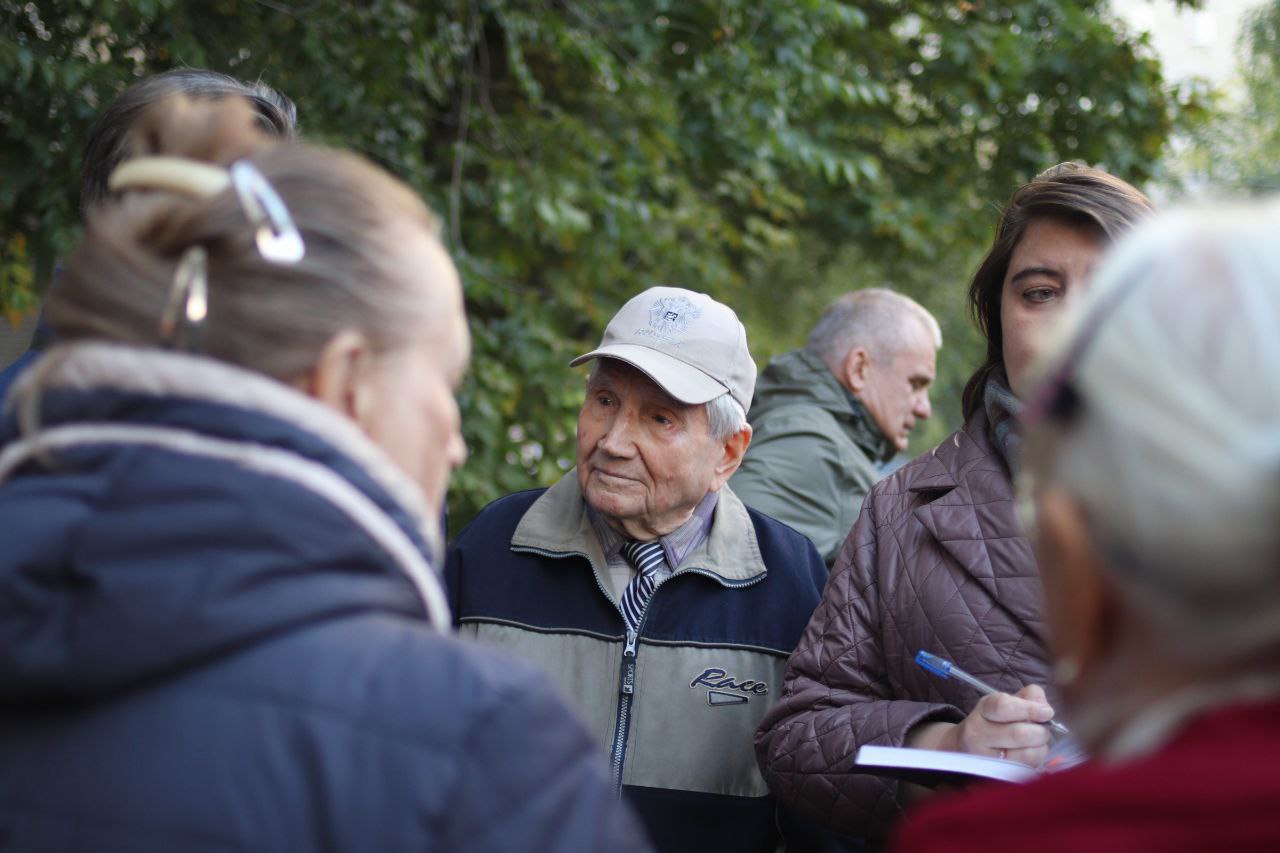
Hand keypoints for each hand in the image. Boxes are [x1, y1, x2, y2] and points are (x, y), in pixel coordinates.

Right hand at [908, 685, 1054, 767]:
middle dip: (1040, 731)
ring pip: (1027, 755)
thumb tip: (1045, 708)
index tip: (1046, 712)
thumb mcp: (1005, 702)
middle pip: (1019, 734)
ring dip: (1040, 748)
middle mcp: (978, 734)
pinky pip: (1026, 769)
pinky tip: (1029, 753)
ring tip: (1035, 743)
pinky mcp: (995, 775)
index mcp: (982, 710)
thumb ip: (1029, 697)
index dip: (1030, 708)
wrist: (964, 747)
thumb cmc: (991, 722)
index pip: (1004, 707)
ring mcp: (985, 758)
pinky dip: (1035, 760)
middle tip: (1043, 730)